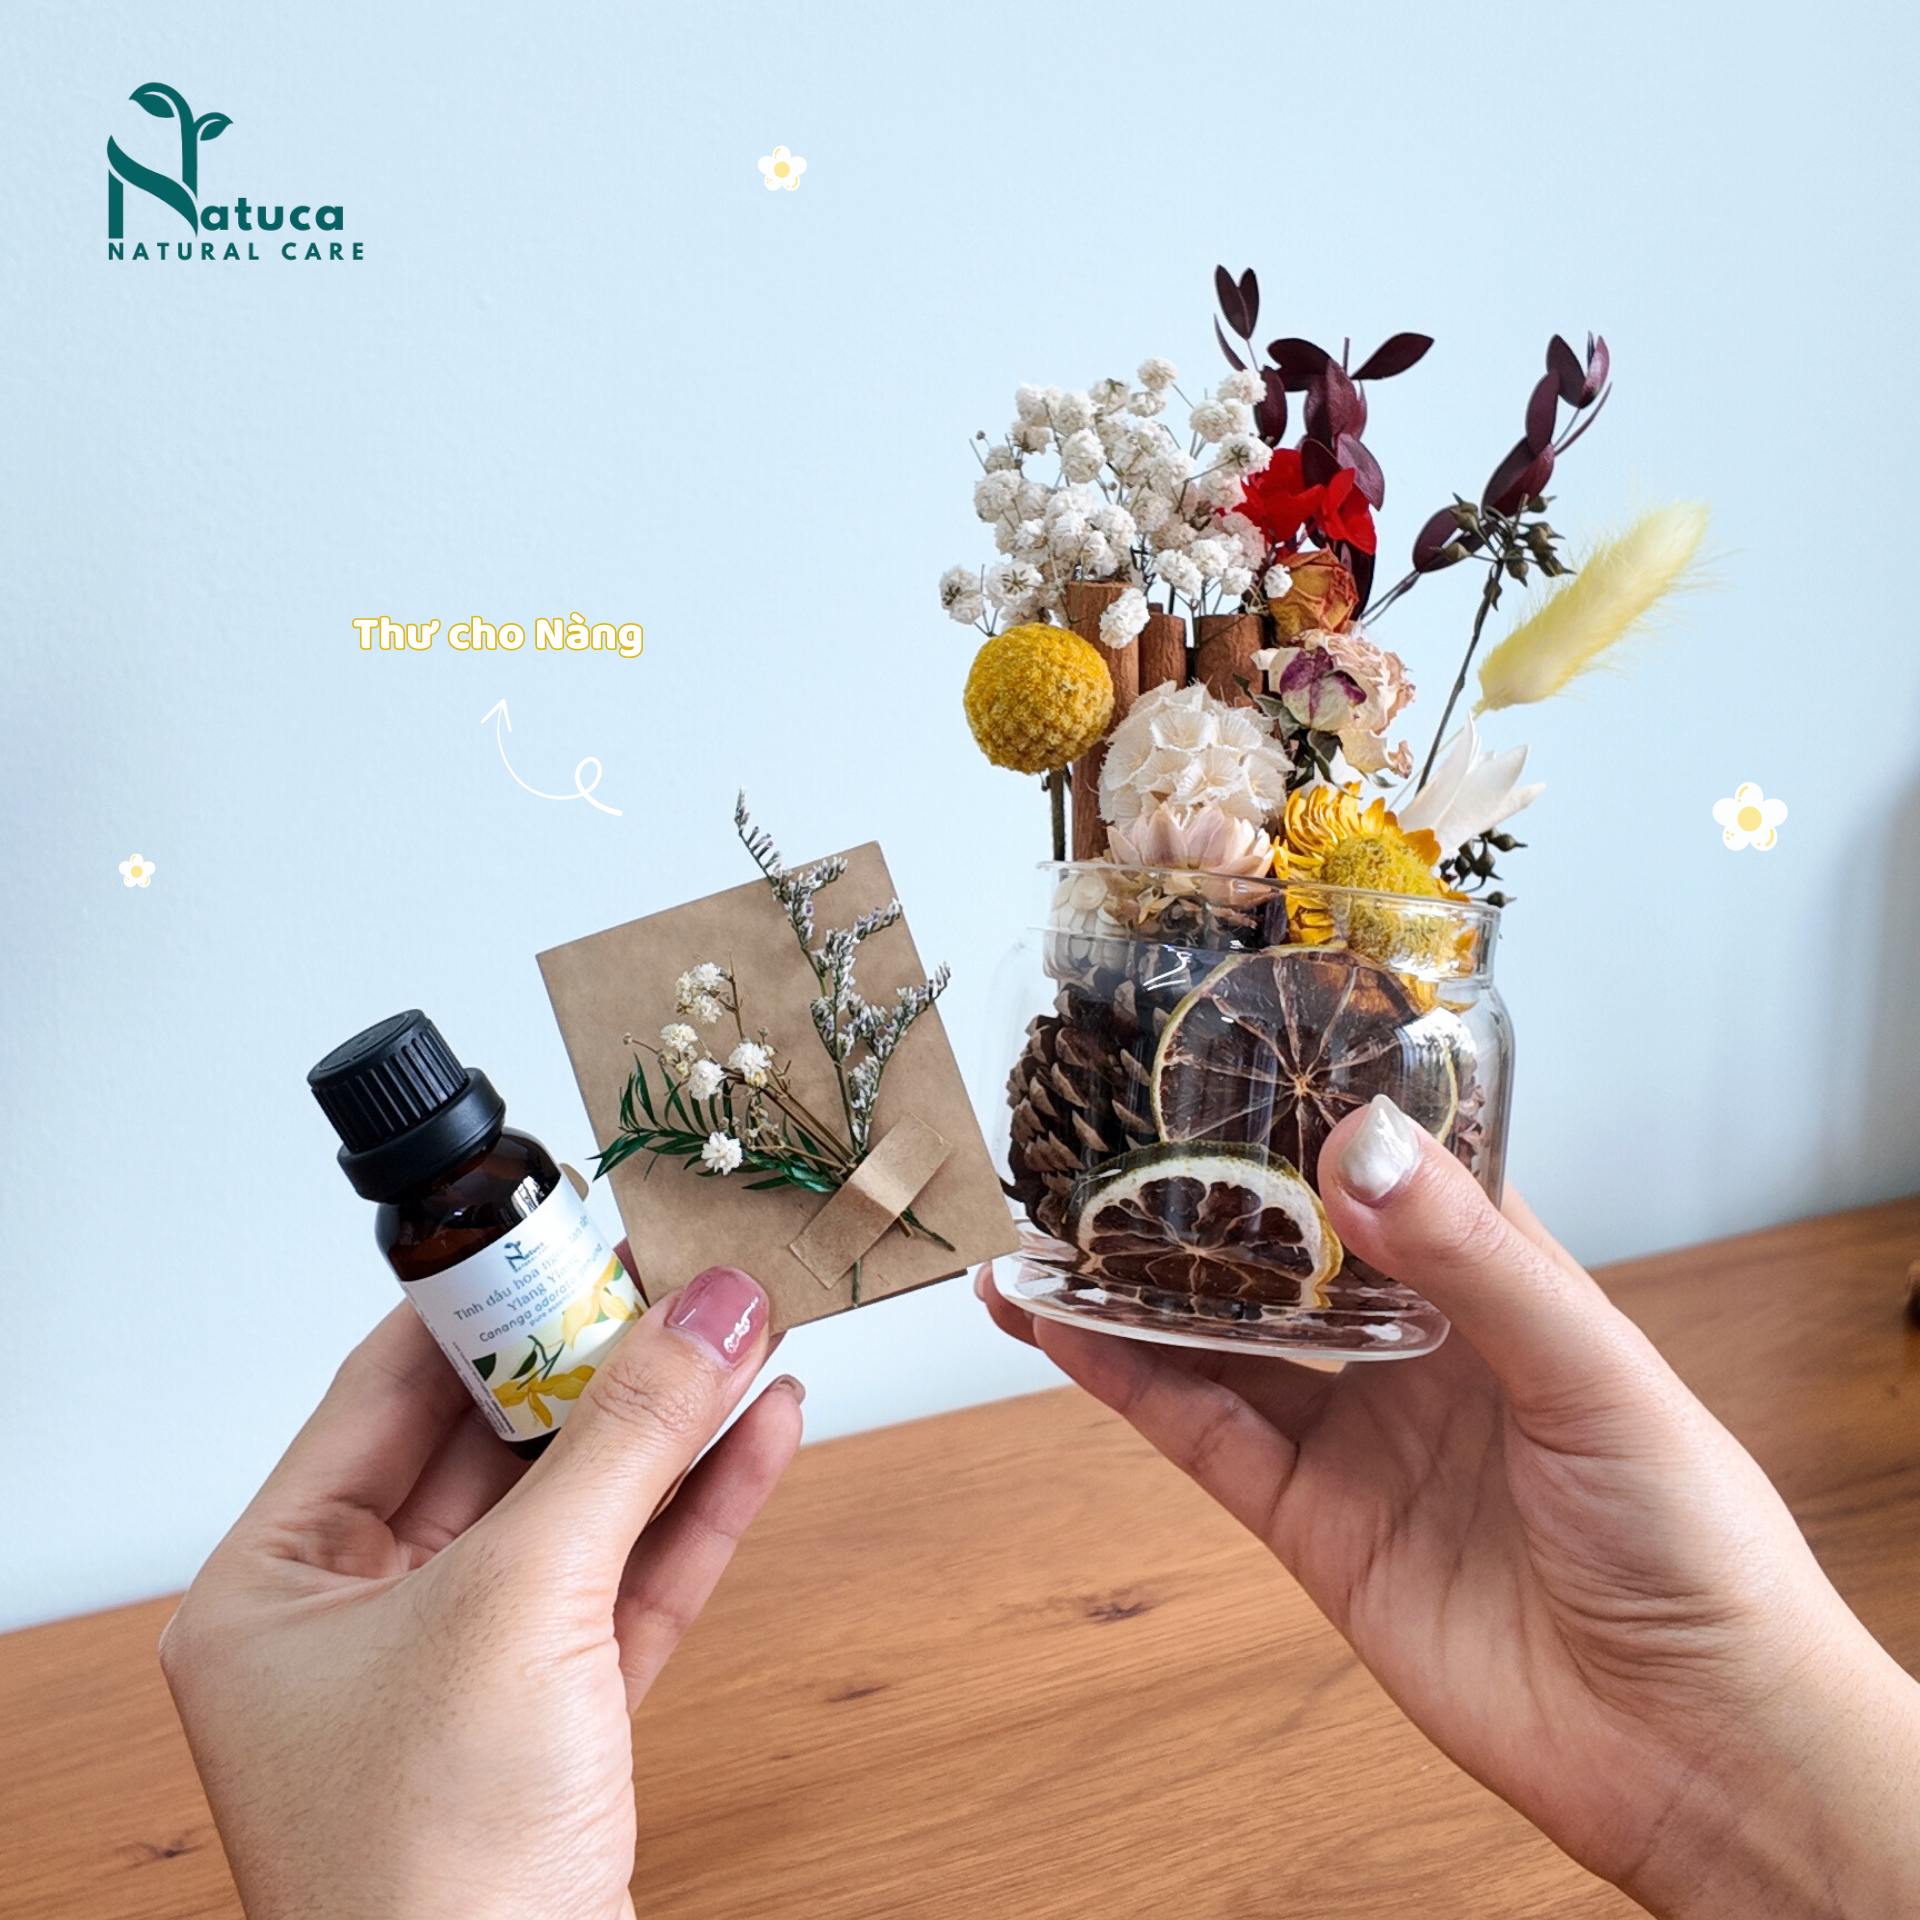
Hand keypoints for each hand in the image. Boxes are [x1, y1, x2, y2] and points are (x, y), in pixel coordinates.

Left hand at [161, 1260, 800, 1919]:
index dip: (489, 1299)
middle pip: (495, 1442)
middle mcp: (360, 1622)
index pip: (387, 1389)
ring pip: (578, 1509)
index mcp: (279, 1586)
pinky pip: (632, 1582)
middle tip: (681, 1273)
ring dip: (668, 1427)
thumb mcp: (521, 1604)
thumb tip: (712, 1306)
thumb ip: (626, 1440)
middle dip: (599, 1359)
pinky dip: (699, 1510)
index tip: (576, 1230)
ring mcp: (463, 1672)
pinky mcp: (556, 1720)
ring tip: (746, 1330)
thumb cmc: (427, 1873)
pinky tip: (764, 1432)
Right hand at [982, 1099, 1919, 1917]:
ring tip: (1043, 1231)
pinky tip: (1064, 1333)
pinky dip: (1128, 1382)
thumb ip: (1476, 1261)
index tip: (1226, 1050)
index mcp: (1499, 1284)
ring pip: (1220, 1340)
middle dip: (1195, 1200)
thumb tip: (1360, 1146)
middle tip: (1099, 1138)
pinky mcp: (1310, 1523)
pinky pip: (1201, 1435)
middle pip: (1280, 1255)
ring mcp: (1356, 1435)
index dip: (1308, 1113)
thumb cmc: (1692, 1542)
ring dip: (1133, 1289)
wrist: (1688, 1745)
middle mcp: (1415, 1349)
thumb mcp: (1594, 1372)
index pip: (1390, 1172)